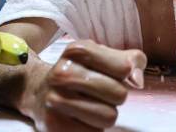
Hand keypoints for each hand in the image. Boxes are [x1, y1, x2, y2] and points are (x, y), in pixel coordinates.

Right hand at [30, 40, 145, 130]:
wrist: (38, 91)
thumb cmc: (80, 71)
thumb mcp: (103, 55)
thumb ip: (131, 60)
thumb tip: (138, 81)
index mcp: (78, 50)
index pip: (124, 68)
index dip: (124, 74)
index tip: (113, 74)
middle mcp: (63, 72)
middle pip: (119, 94)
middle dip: (115, 96)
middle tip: (99, 93)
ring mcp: (55, 100)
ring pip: (108, 117)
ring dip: (105, 114)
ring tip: (90, 105)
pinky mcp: (53, 125)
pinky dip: (92, 128)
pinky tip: (80, 117)